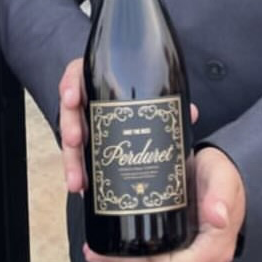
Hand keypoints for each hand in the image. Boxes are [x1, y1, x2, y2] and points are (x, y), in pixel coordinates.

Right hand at [59, 63, 199, 195]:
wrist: (138, 107)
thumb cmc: (142, 95)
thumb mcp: (153, 94)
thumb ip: (170, 101)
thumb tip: (191, 113)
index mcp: (100, 79)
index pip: (78, 74)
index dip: (71, 84)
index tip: (72, 98)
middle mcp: (87, 100)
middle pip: (69, 109)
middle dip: (69, 126)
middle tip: (76, 140)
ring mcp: (83, 122)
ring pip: (70, 138)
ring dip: (71, 159)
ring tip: (77, 180)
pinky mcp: (84, 144)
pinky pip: (75, 157)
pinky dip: (77, 172)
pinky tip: (80, 188)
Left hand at [83, 145, 245, 261]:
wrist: (220, 173)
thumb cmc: (223, 176)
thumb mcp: (223, 176)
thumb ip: (221, 194)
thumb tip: (217, 217)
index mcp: (215, 250)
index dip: (151, 261)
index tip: (134, 239)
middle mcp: (203, 261)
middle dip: (127, 260)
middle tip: (96, 248)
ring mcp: (190, 258)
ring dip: (124, 258)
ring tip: (96, 247)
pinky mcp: (178, 250)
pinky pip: (153, 257)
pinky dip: (130, 252)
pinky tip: (107, 247)